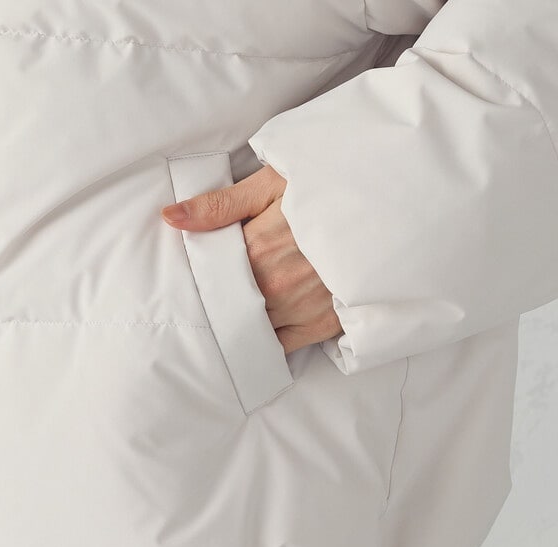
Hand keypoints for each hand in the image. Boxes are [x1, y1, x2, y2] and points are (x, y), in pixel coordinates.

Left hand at [161, 165, 342, 354]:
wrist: (391, 210)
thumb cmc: (331, 190)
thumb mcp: (274, 184)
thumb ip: (220, 205)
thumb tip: (170, 218)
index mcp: (258, 249)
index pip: (212, 275)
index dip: (203, 274)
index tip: (199, 273)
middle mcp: (276, 287)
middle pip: (229, 305)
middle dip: (219, 300)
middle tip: (212, 295)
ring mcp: (300, 309)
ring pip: (251, 328)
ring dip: (240, 322)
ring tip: (235, 312)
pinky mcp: (323, 325)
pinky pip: (282, 346)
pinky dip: (267, 340)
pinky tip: (259, 330)